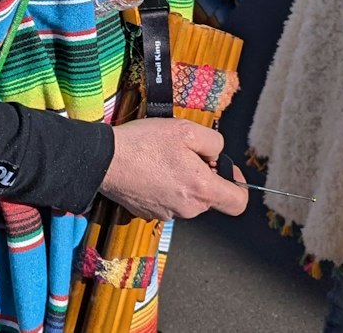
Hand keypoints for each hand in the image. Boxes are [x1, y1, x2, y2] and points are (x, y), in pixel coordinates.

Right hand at [100, 118, 248, 220]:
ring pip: (187, 198)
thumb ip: (214, 142)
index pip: (238, 202)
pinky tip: (149, 170)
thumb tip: (216, 154)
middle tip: (184, 153)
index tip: (225, 168)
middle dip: (203, 175)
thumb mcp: (187, 129)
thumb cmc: (143, 144)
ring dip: (182, 180)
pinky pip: (167, 200)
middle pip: (210, 196)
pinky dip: (164, 187)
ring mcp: (167, 214)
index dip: (239, 184)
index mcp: (202, 190)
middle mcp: (188, 209)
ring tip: (162, 159)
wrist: (104, 160)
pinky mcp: (149, 213)